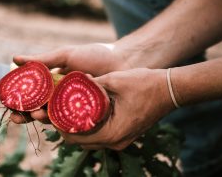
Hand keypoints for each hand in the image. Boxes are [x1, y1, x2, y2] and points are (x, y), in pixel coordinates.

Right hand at [10, 43, 131, 123]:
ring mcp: (73, 107)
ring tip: (37, 115)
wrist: (123, 62)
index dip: (19, 99)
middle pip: (38, 108)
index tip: (8, 102)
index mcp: (53, 82)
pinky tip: (55, 122)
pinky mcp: (85, 116)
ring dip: (41, 119)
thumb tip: (14, 59)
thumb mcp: (66, 55)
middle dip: (26, 114)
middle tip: (18, 116)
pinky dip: (61, 123)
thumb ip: (42, 60)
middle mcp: (61, 96)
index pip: (31, 93)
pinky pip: (70, 122)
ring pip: (52, 117)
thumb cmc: (95, 56)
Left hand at [59, 69, 174, 149]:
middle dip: (66, 127)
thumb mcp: (114, 80)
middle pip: (81, 141)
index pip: (75, 137)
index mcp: (111, 132)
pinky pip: (101, 135)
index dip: (60, 125)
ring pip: (90, 140)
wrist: (170, 90)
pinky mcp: (124, 135)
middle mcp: (115, 141)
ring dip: (78, 128)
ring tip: (67, 110)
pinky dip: (90, 127)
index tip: (51, 111)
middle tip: (57, 110)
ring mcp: (121, 140)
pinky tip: (84, 111)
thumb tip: (73, 80)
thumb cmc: (145, 84)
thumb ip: (92, 84)